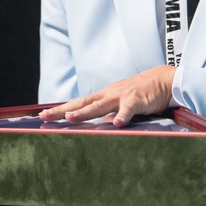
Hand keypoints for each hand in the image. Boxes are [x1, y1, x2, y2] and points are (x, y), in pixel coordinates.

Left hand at [39, 65, 175, 126]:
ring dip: (85, 112)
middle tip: (45, 117)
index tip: (43, 115)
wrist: (163, 80)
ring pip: (100, 106)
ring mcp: (121, 97)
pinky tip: (116, 124)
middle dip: (63, 111)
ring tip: (71, 119)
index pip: (78, 103)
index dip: (61, 109)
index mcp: (103, 96)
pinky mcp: (136, 100)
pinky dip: (122, 116)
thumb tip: (94, 126)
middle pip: (82, 104)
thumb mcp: (119, 103)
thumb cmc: (140, 93)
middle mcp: (108, 95)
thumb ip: (107, 114)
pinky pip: (129, 109)